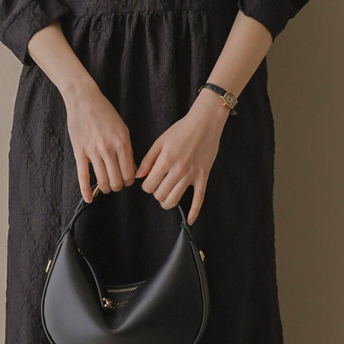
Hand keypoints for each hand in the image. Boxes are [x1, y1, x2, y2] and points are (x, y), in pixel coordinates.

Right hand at [64, 79, 136, 201]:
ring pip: (102, 181)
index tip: (126, 180)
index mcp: (122, 143)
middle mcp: (109, 149)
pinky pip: (83, 176)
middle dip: (118, 186)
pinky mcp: (79, 152)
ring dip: (106, 188)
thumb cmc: (105, 113)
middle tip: (117, 183)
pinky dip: (86, 191)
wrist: (84, 100)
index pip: (129, 173)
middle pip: (116, 180)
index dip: (129, 181)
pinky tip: (89, 199)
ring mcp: (93, 151)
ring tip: (106, 186)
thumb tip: (133, 170)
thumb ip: (128, 150)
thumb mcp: (123, 129)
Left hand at [134, 91, 228, 225]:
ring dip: (167, 202)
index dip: (146, 186)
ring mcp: (192, 175)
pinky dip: (194, 212)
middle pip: (160, 195)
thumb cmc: (181, 130)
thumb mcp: (160, 141)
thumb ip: (148, 160)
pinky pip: (199, 199)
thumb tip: (138, 176)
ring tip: (167, 196)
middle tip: (159, 186)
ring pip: (175, 200)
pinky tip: (190, 220)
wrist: (205, 123)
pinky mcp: (203, 177)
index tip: (150, 181)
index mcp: (165, 160)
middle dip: (156, 193)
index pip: (149, 186)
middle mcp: (178, 169)